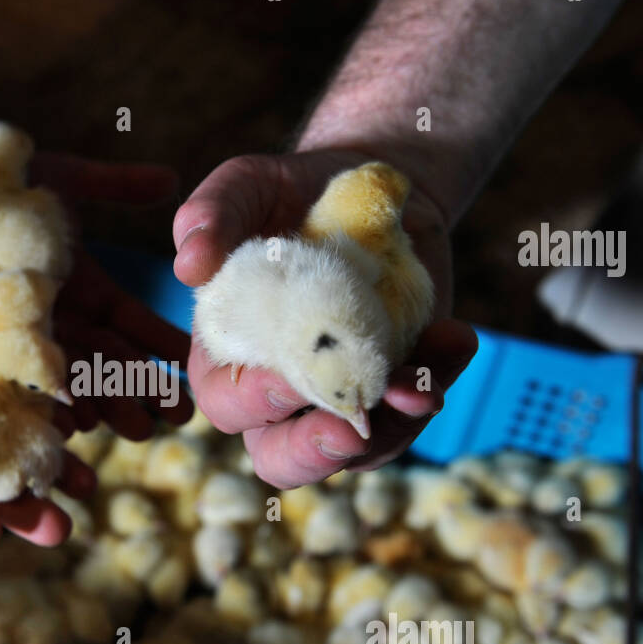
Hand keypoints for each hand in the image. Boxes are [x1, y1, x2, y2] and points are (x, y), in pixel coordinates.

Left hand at [30, 153, 193, 437]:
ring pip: (74, 381)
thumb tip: (172, 180)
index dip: (160, 342)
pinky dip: (49, 406)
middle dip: (144, 389)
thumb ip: (115, 184)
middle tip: (177, 416)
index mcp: (82, 289)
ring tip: (138, 428)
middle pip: (109, 361)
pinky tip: (76, 424)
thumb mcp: (63, 178)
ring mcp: (24, 339)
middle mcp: (58, 320)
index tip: (191, 362)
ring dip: (108, 407)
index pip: (131, 322)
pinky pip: (23, 387)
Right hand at [172, 148, 477, 486]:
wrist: (368, 187)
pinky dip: (437, 383)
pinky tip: (455, 339)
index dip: (252, 400)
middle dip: (312, 453)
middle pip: (280, 459)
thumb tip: (187, 264)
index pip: (227, 403)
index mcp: (228, 354)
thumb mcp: (248, 184)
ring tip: (422, 389)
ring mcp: (341, 396)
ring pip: (358, 451)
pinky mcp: (394, 387)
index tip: (285, 376)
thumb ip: (212, 212)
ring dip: (393, 426)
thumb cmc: (289, 192)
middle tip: (347, 430)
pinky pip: (413, 411)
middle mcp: (279, 391)